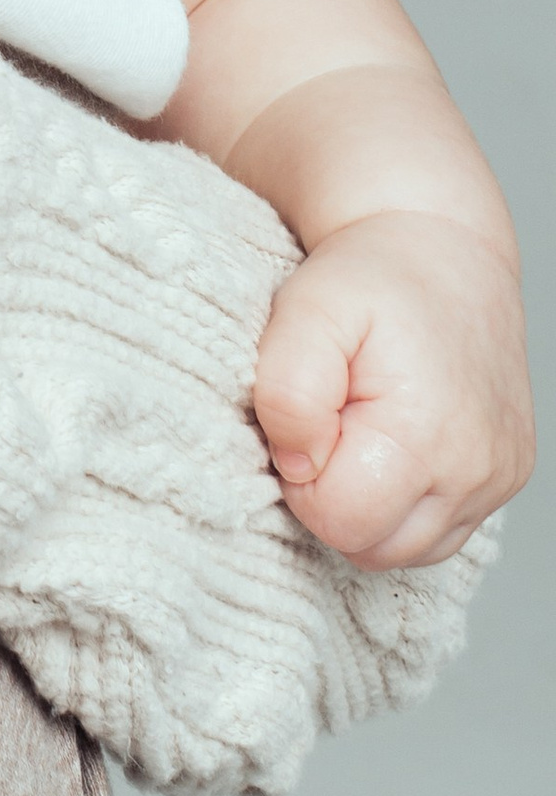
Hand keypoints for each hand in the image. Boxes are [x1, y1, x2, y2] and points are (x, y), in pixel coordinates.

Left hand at [252, 210, 533, 566]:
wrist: (442, 246)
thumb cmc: (370, 277)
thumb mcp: (307, 310)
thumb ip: (288, 391)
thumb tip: (298, 465)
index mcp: (428, 436)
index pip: (338, 521)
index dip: (303, 476)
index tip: (308, 418)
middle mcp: (477, 470)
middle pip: (374, 547)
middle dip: (334, 495)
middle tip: (330, 421)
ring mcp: (499, 479)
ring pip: (408, 548)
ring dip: (370, 503)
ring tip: (360, 427)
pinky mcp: (507, 477)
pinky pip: (440, 529)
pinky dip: (406, 500)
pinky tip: (392, 443)